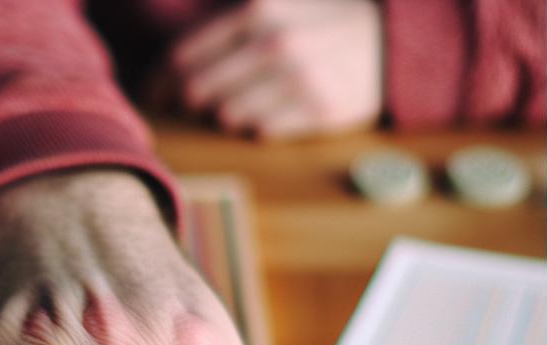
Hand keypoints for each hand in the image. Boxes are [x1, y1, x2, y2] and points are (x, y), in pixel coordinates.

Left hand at [169, 0, 381, 139]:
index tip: (152, 95)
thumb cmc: (318, 23)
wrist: (393, 41)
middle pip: (197, 90)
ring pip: (226, 115)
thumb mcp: (273, 4)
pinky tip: (270, 110)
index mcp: (257, 10)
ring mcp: (299, 80)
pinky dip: (258, 123)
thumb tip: (167, 61)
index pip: (180, 57)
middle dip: (186, 102)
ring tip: (236, 103)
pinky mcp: (319, 111)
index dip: (158, 81)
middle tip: (187, 106)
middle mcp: (276, 44)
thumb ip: (223, 19)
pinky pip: (261, 130)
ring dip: (224, 113)